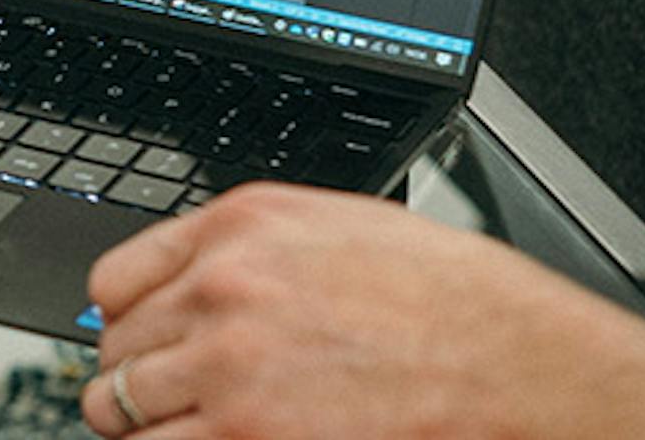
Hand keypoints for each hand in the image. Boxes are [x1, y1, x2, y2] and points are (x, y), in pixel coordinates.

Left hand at [79, 185, 644, 439]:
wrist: (529, 369)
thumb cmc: (466, 306)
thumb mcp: (352, 232)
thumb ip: (260, 251)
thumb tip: (202, 282)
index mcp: (244, 226)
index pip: (116, 279)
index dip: (128, 322)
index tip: (144, 345)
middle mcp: (223, 289)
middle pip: (114, 349)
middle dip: (140, 380)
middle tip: (173, 402)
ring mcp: (229, 367)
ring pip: (119, 410)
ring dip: (146, 428)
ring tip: (192, 433)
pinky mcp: (246, 437)